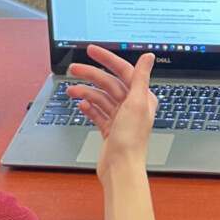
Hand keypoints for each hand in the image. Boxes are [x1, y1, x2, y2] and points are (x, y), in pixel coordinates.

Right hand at [66, 45, 158, 177]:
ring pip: (101, 98)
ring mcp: (121, 118)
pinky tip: (81, 106)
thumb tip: (149, 56)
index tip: (91, 51)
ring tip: (71, 91)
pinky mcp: (110, 129)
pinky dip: (89, 108)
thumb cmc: (131, 139)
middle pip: (109, 83)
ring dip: (86, 92)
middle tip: (73, 68)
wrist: (121, 168)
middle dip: (90, 75)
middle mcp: (133, 106)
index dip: (107, 59)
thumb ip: (141, 78)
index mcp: (142, 97)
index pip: (124, 71)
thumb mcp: (137, 103)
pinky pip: (98, 113)